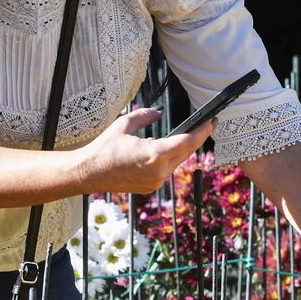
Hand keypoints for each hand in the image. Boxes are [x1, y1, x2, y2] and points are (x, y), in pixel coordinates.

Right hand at [78, 108, 215, 194]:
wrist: (88, 173)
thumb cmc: (103, 148)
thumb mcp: (124, 124)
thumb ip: (145, 115)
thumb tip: (159, 112)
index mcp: (154, 155)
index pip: (187, 142)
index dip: (202, 131)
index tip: (212, 121)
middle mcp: (158, 172)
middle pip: (185, 153)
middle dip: (196, 138)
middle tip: (206, 124)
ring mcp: (155, 182)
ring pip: (176, 162)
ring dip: (181, 149)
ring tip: (185, 134)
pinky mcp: (151, 187)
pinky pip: (166, 170)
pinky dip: (168, 159)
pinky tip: (166, 149)